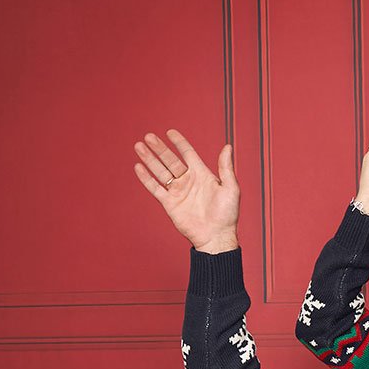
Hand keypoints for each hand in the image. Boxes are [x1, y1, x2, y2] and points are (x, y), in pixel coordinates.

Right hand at [133, 130, 239, 253]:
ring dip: (150, 159)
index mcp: (202, 174)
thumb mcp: (231, 188)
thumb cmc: (227, 214)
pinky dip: (146, 178)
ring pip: (160, 171)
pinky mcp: (169, 203)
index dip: (179, 143)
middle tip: (148, 136)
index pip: (188, 153)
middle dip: (159, 148)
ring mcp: (178, 192)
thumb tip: (228, 146)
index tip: (170, 132)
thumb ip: (226, 167)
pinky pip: (155, 188)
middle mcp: (188, 181)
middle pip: (170, 160)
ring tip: (139, 146)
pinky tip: (138, 167)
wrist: (216, 236)